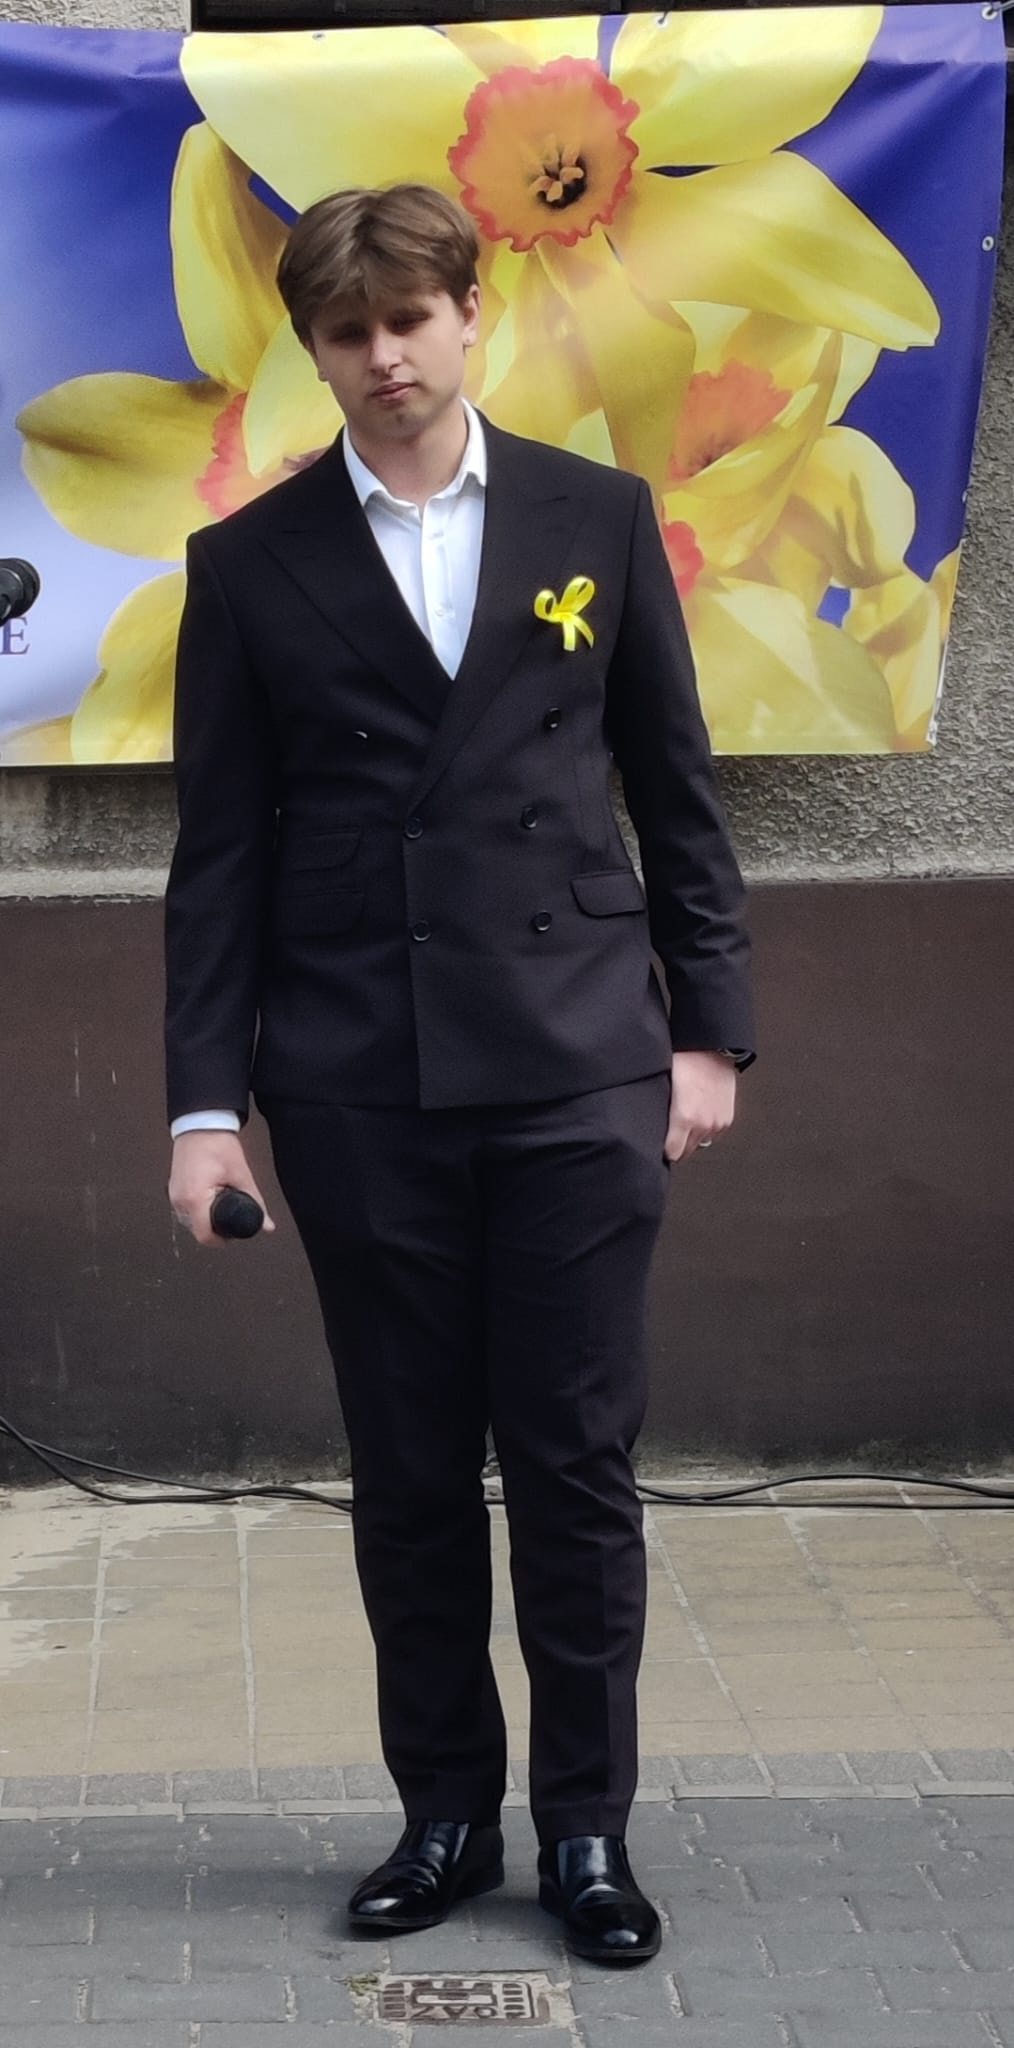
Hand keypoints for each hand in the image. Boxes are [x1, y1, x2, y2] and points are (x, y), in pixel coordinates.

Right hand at [168, 1131, 275, 1249]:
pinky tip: (211, 1199)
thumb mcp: (241, 1175)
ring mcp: (174, 1194)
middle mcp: (180, 1200)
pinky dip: (198, 1209)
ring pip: (190, 1221)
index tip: (232, 1235)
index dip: (221, 1240)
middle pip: (198, 1230)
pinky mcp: (173, 1188)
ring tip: (222, 1204)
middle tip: (232, 1217)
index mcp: (195, 1199)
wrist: (201, 1123)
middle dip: (215, 1228)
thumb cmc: (217, 1145)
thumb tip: (266, 1224)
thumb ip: (255, 1202)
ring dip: (206, 1218)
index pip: (204, 1236)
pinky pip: (185, 1209)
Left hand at [665, 1051, 736, 1163]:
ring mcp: (717, 1123)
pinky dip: (705, 1129)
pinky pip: (712, 1134)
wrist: (711, 1048)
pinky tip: (698, 1115)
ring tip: (685, 1120)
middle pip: (686, 1153)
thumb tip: (653, 1126)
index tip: (658, 1143)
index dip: (662, 1149)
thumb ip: (660, 1112)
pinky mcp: (727, 1119)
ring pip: (699, 1144)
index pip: (671, 1153)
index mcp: (684, 1117)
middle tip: (670, 1131)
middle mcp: (703, 1124)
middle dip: (677, 1145)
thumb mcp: (664, 1086)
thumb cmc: (685, 1060)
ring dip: (692, 1137)